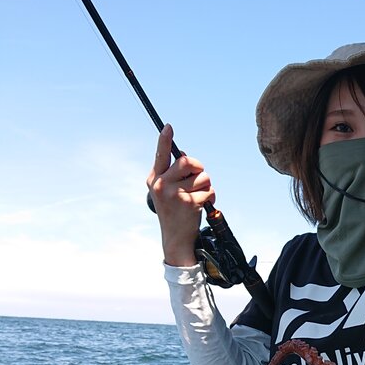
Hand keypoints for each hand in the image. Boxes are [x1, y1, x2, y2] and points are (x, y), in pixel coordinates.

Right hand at [146, 124, 215, 266]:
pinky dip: (210, 197)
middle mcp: (161, 185)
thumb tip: (184, 156)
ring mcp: (174, 194)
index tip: (169, 127)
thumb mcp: (164, 192)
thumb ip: (171, 174)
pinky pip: (209, 191)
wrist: (175, 238)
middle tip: (197, 179)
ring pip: (203, 176)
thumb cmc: (174, 211)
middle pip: (188, 161)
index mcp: (154, 179)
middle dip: (199, 168)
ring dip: (206, 186)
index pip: (160, 155)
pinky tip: (200, 206)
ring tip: (197, 197)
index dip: (165, 140)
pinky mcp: (189, 203)